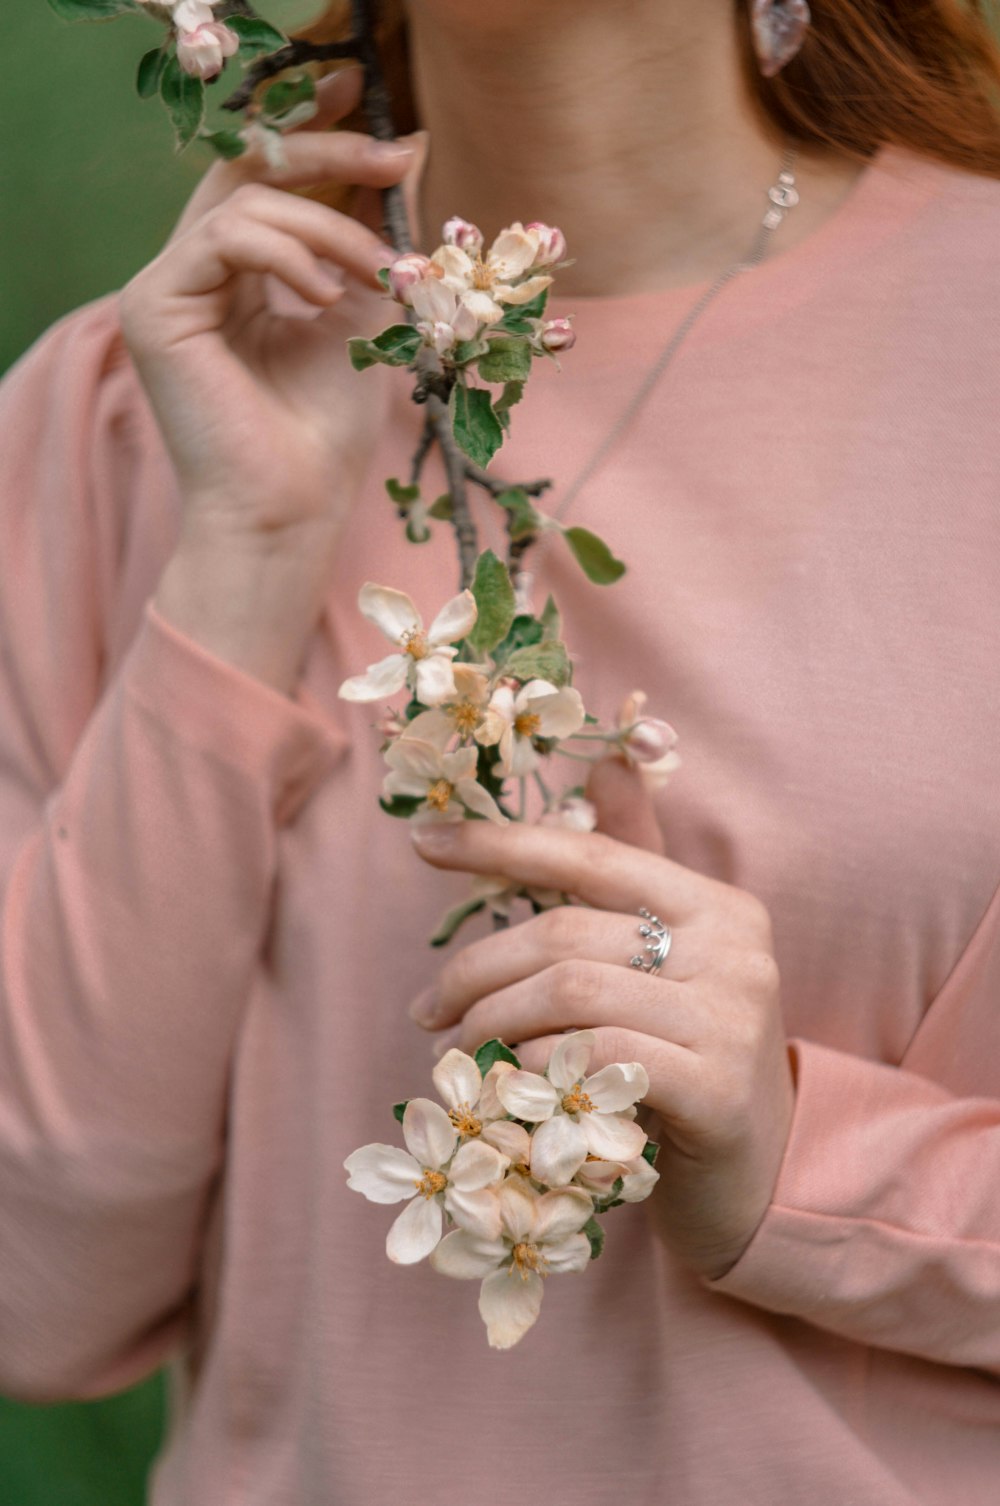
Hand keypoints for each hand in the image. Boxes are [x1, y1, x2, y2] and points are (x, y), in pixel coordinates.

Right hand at [118, 67, 426, 543]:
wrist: (290, 509)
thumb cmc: (324, 434)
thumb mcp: (364, 317)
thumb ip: (369, 243)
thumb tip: (404, 155)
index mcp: (239, 279)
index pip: (273, 186)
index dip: (329, 152)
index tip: (399, 145)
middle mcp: (195, 276)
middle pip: (249, 172)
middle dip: (329, 155)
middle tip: (394, 155)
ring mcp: (166, 288)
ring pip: (243, 201)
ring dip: (326, 227)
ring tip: (377, 275)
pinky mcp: (153, 306)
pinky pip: (222, 239)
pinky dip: (286, 254)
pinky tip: (326, 296)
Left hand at [407, 759, 795, 1280]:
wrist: (757, 1178)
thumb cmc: (691, 1060)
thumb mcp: (666, 962)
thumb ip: (634, 868)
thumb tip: (603, 764)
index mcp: (717, 907)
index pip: (592, 856)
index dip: (501, 844)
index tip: (421, 840)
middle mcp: (735, 950)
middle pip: (567, 933)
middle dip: (476, 967)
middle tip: (427, 1007)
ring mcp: (732, 1019)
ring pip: (571, 992)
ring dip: (492, 1020)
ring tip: (459, 1047)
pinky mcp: (719, 1091)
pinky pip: (597, 1056)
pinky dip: (537, 1062)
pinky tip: (514, 1078)